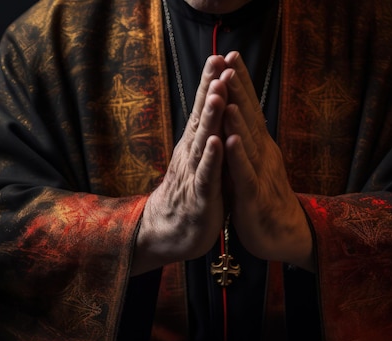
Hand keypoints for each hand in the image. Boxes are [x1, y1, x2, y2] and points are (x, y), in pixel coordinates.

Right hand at [131, 56, 228, 275]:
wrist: (170, 232)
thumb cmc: (191, 193)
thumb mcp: (201, 160)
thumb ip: (209, 135)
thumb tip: (219, 107)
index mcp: (196, 145)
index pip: (205, 109)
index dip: (212, 84)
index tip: (221, 56)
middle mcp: (192, 154)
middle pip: (202, 117)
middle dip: (211, 89)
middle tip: (218, 61)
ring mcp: (195, 174)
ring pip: (204, 142)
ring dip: (211, 118)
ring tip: (218, 93)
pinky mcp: (201, 197)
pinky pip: (207, 175)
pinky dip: (212, 158)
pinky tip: (217, 142)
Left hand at [221, 52, 314, 271]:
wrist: (284, 236)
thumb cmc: (265, 198)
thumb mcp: (255, 164)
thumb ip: (248, 141)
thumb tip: (240, 114)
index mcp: (259, 147)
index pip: (250, 109)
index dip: (240, 84)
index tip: (230, 55)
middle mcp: (263, 155)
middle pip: (250, 116)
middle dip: (239, 88)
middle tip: (230, 59)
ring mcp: (260, 174)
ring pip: (247, 141)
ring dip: (237, 114)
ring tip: (228, 89)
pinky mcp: (254, 198)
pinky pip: (245, 175)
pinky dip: (237, 157)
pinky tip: (230, 139)